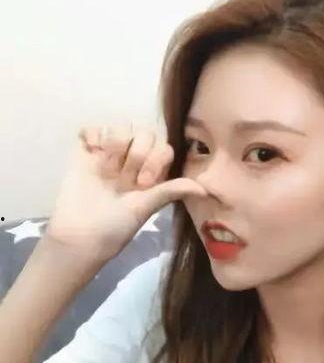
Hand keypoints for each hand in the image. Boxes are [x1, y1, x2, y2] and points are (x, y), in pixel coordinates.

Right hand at [44, 125, 206, 262]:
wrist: (79, 235)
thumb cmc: (115, 227)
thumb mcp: (146, 208)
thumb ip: (171, 191)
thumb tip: (205, 190)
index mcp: (151, 173)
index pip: (163, 147)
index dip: (156, 159)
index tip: (142, 183)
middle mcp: (132, 161)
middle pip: (144, 132)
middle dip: (136, 153)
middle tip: (125, 178)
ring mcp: (109, 155)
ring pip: (121, 127)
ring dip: (114, 145)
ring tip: (105, 169)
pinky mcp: (85, 153)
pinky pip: (92, 128)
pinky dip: (92, 134)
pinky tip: (90, 150)